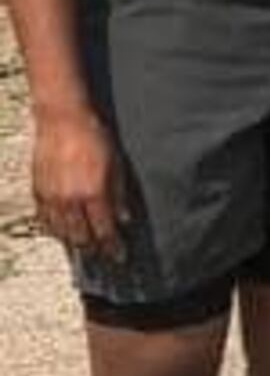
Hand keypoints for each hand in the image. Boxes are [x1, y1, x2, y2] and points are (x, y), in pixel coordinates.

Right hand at [31, 104, 124, 255]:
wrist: (62, 118)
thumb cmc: (94, 136)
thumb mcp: (116, 164)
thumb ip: (119, 194)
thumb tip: (124, 219)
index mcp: (93, 194)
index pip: (104, 231)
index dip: (113, 248)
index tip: (120, 257)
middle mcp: (71, 200)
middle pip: (81, 238)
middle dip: (93, 250)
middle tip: (101, 256)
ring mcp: (51, 197)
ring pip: (61, 232)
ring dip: (73, 243)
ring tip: (83, 247)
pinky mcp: (38, 190)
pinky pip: (45, 219)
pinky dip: (54, 229)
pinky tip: (61, 231)